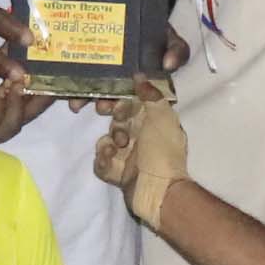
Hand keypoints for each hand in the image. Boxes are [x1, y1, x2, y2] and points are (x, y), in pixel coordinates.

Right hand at [94, 94, 187, 223]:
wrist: (159, 190)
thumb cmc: (162, 150)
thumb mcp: (161, 117)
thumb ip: (150, 94)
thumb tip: (139, 75)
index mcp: (153, 123)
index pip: (132, 105)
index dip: (121, 102)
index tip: (113, 102)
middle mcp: (141, 138)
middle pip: (117, 121)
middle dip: (114, 122)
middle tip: (116, 128)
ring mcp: (128, 157)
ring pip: (107, 141)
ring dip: (109, 143)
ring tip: (119, 149)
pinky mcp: (117, 174)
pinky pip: (102, 163)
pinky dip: (103, 161)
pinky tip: (110, 160)